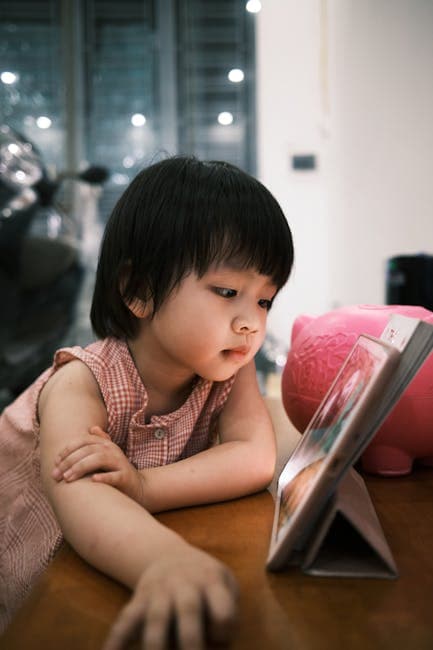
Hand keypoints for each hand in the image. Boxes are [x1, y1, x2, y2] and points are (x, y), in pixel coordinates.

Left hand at [52, 425, 144, 503]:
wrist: (138, 486)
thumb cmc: (115, 471)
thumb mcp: (107, 455)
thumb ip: (99, 442)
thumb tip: (92, 428)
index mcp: (105, 444)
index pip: (84, 441)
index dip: (68, 449)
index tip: (55, 461)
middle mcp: (112, 450)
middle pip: (88, 450)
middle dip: (69, 461)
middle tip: (56, 475)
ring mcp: (119, 463)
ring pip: (99, 459)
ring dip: (81, 468)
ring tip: (67, 478)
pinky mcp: (125, 477)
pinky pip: (114, 476)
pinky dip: (103, 477)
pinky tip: (92, 480)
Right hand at [103, 544, 237, 649]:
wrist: (167, 555)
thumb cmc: (204, 580)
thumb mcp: (224, 583)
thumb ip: (228, 611)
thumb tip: (221, 644)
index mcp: (211, 581)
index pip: (222, 608)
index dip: (223, 628)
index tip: (219, 637)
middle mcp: (185, 584)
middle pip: (188, 609)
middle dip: (191, 641)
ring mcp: (159, 591)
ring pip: (156, 618)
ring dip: (156, 645)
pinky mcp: (139, 601)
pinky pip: (126, 620)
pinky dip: (116, 639)